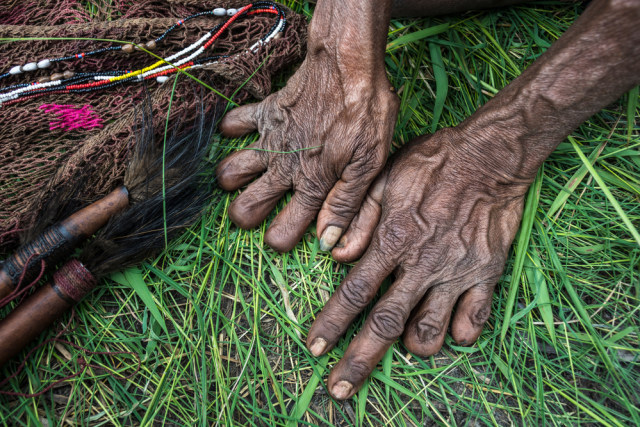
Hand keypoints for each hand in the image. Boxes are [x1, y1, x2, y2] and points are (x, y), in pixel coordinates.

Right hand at [216, 1, 398, 252]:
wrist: (348, 65)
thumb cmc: (367, 114)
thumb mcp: (369, 165)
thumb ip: (345, 204)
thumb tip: (327, 241)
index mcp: (312, 184)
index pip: (281, 231)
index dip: (280, 241)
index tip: (284, 236)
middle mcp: (284, 167)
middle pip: (245, 207)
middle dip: (245, 217)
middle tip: (257, 211)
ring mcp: (270, 140)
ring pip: (230, 171)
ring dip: (233, 180)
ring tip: (248, 178)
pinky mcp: (265, 113)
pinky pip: (234, 123)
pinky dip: (233, 130)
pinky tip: (244, 134)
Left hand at [306, 127, 530, 399]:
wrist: (490, 156)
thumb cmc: (432, 163)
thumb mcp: (385, 178)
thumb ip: (358, 218)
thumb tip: (333, 254)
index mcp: (392, 240)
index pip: (354, 292)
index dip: (331, 323)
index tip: (313, 348)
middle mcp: (422, 264)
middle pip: (386, 324)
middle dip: (359, 361)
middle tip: (339, 390)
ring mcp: (456, 273)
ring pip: (431, 332)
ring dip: (414, 346)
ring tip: (405, 345)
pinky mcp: (487, 275)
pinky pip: (473, 321)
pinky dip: (459, 334)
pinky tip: (449, 329)